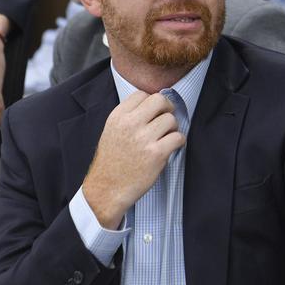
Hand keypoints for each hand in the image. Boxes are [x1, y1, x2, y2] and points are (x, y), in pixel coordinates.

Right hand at [82, 92, 185, 228]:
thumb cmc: (111, 162)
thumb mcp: (111, 131)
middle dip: (167, 108)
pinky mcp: (156, 154)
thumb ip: (128, 117)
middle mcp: (130, 124)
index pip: (142, 94)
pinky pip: (178, 137)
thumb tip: (152, 106)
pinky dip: (179, 142)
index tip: (154, 112)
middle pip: (160, 100)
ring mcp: (144, 138)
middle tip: (166, 119)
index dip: (151, 103)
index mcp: (118, 117)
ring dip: (172, 128)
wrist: (106, 190)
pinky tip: (171, 147)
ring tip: (165, 138)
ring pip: (171, 119)